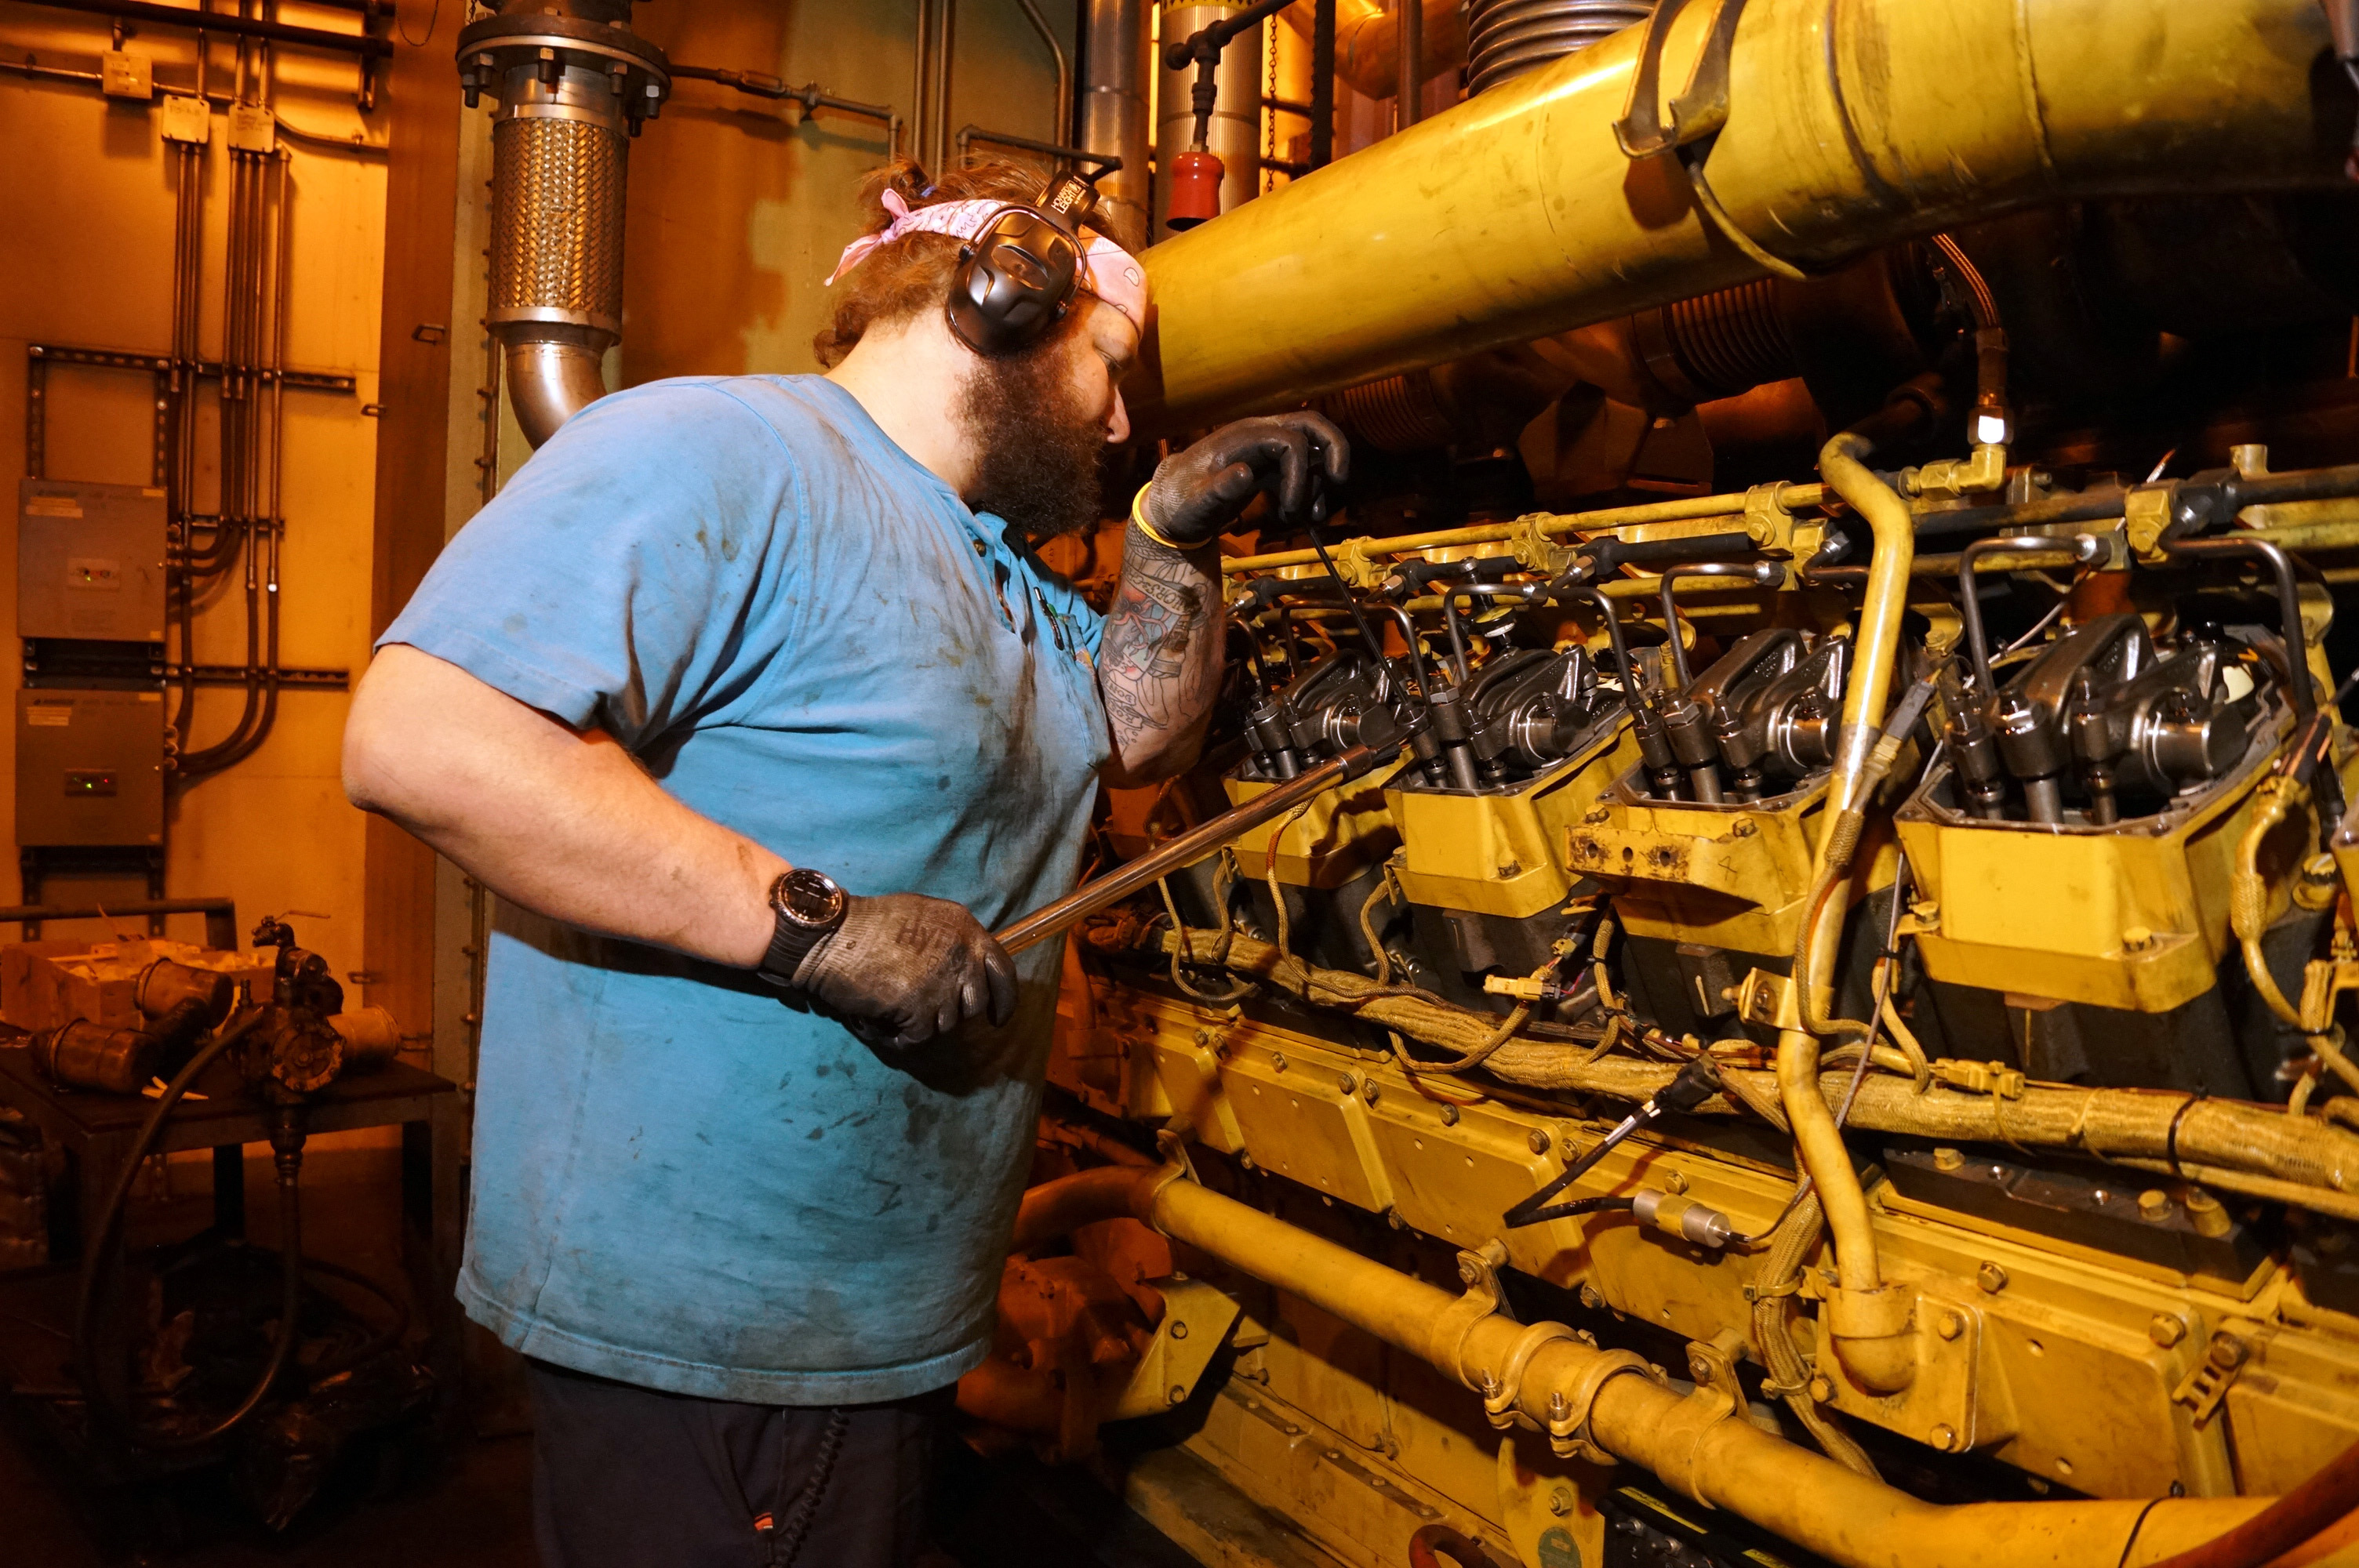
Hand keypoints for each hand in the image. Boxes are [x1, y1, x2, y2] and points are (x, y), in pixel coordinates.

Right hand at [792, 893, 1018, 1047]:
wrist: (830, 935)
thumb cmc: (867, 925)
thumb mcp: (921, 917)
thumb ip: (949, 940)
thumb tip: (964, 968)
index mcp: (965, 927)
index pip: (1003, 970)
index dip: (1004, 999)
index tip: (997, 1017)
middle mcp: (963, 954)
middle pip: (974, 1003)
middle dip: (950, 1012)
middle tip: (919, 1009)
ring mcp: (944, 982)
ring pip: (946, 1023)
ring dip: (919, 1023)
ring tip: (888, 1005)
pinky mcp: (921, 1008)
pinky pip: (920, 1037)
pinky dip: (899, 1037)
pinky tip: (878, 1021)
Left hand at [1140, 412, 1350, 547]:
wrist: (1171, 505)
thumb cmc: (1181, 502)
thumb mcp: (1196, 502)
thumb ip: (1219, 489)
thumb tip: (1245, 473)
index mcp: (1242, 438)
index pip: (1289, 441)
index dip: (1299, 474)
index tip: (1290, 510)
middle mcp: (1258, 436)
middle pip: (1310, 425)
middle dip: (1333, 448)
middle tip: (1340, 479)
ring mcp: (1265, 449)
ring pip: (1310, 449)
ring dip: (1317, 481)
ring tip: (1308, 516)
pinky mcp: (1267, 466)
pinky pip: (1300, 470)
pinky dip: (1307, 490)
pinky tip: (1299, 517)